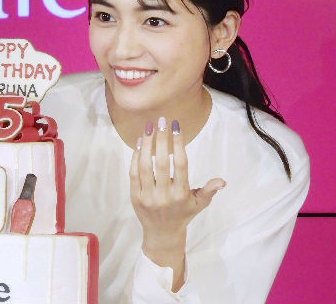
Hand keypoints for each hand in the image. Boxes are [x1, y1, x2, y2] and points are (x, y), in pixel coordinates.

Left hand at [129, 118, 224, 264]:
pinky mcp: (135, 197)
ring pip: (144, 166)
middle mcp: (164, 195)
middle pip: (161, 162)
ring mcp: (147, 196)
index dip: (178, 144)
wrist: (162, 234)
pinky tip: (140, 143)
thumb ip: (209, 191)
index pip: (180, 164)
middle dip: (161, 139)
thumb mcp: (199, 204)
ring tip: (149, 127)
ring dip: (146, 144)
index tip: (176, 126)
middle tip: (162, 120)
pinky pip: (133, 173)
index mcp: (181, 194)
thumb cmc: (183, 214)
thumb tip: (222, 181)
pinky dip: (135, 157)